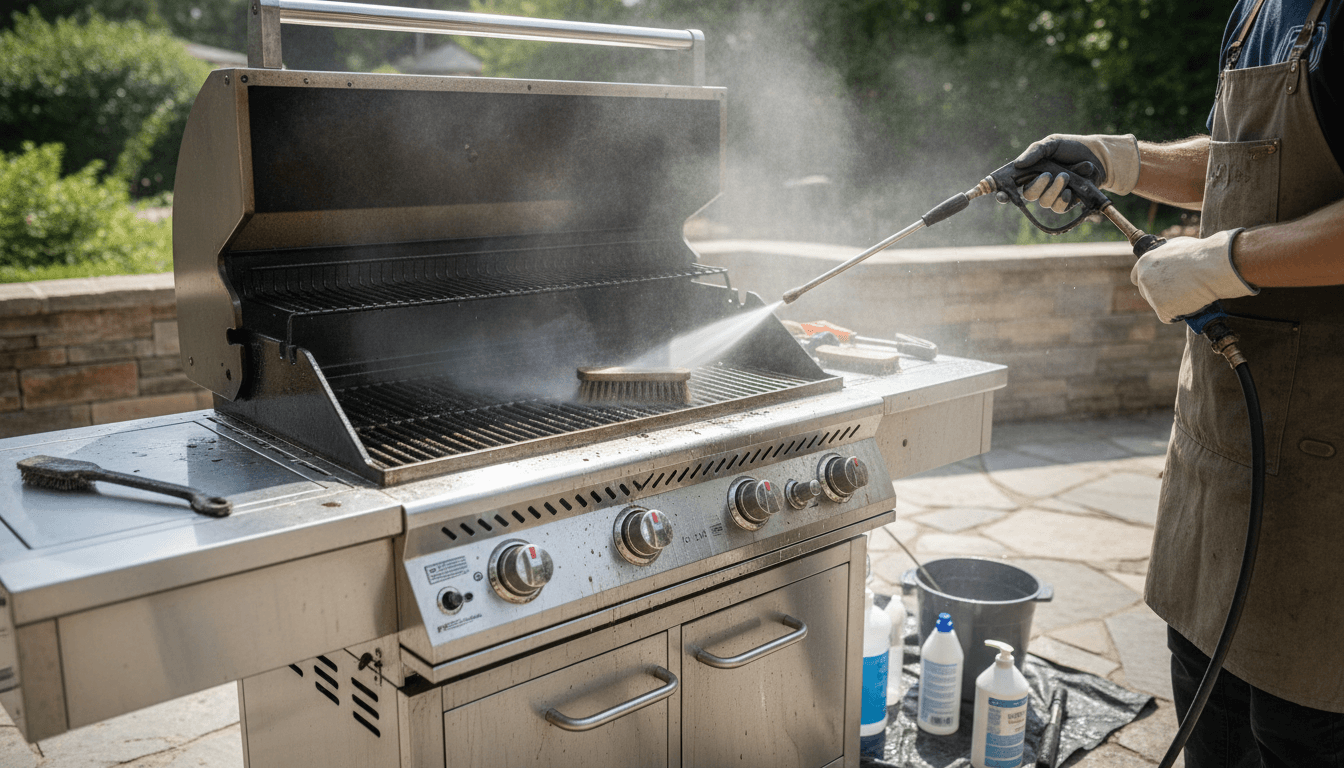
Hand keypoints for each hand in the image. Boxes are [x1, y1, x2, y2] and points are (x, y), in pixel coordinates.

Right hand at [1014, 134, 1140, 211]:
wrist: (1097, 156)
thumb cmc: (1072, 148)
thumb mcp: (1051, 144)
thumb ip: (1034, 152)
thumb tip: (1017, 164)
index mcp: (1031, 172)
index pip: (1011, 186)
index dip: (1003, 193)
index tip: (1001, 195)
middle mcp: (1039, 186)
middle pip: (1028, 195)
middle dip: (1037, 186)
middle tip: (1048, 174)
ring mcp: (1052, 195)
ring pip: (1044, 202)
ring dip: (1055, 189)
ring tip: (1066, 176)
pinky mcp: (1066, 203)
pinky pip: (1059, 208)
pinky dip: (1064, 198)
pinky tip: (1070, 190)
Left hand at [1130, 229, 1256, 322]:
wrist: (1212, 266)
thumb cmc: (1200, 254)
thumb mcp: (1176, 246)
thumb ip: (1165, 256)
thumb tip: (1166, 259)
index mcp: (1145, 263)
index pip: (1137, 278)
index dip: (1148, 282)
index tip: (1157, 285)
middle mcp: (1145, 279)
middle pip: (1146, 293)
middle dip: (1159, 294)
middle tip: (1179, 291)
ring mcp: (1152, 295)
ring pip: (1159, 305)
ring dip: (1172, 303)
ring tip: (1191, 292)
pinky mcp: (1162, 309)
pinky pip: (1169, 316)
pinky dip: (1179, 313)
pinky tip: (1191, 302)